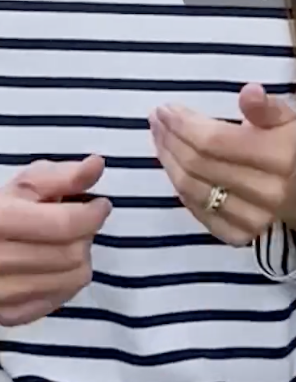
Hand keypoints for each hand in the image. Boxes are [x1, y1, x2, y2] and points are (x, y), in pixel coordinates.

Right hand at [0, 155, 110, 326]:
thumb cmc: (3, 212)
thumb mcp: (27, 184)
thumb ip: (64, 175)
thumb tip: (97, 165)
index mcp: (2, 220)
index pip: (64, 225)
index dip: (93, 213)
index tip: (101, 205)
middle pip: (72, 254)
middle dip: (86, 235)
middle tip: (81, 223)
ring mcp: (3, 294)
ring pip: (72, 279)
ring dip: (81, 258)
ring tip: (68, 243)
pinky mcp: (9, 315)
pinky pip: (59, 301)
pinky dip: (67, 281)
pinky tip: (57, 265)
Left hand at [149, 84, 295, 247]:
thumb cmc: (293, 144)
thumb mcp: (287, 117)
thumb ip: (265, 106)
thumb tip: (248, 91)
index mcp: (281, 156)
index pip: (215, 141)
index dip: (184, 125)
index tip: (166, 108)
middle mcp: (267, 192)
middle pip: (199, 165)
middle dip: (171, 139)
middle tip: (157, 119)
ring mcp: (253, 220)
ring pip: (193, 189)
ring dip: (168, 162)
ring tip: (160, 138)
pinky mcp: (240, 237)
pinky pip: (198, 212)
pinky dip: (180, 188)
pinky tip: (173, 167)